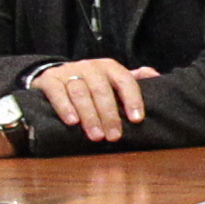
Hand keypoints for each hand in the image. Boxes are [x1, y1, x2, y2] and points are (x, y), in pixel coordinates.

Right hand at [29, 56, 153, 143]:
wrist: (55, 77)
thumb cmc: (91, 83)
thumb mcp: (112, 80)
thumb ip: (132, 79)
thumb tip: (154, 75)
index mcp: (109, 67)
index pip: (124, 80)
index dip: (132, 99)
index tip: (137, 119)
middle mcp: (90, 67)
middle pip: (102, 90)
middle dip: (109, 114)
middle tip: (114, 136)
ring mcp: (69, 72)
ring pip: (80, 92)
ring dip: (89, 116)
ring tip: (96, 136)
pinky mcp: (49, 80)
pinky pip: (57, 92)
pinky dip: (64, 107)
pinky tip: (72, 122)